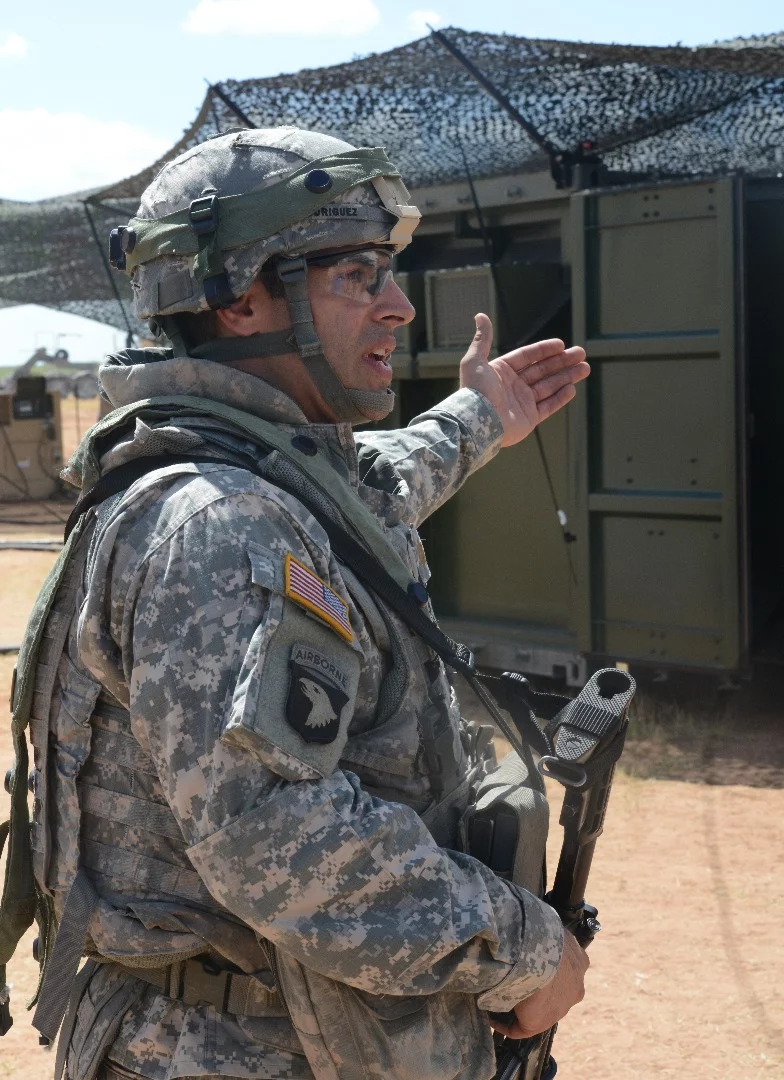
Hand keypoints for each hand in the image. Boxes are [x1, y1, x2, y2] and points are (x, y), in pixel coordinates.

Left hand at [459, 313, 589, 447]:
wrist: (477, 421)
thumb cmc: (475, 391)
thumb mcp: (475, 360)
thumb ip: (482, 339)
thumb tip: (480, 315)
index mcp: (502, 372)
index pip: (527, 356)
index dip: (544, 350)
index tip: (561, 344)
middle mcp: (512, 386)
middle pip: (542, 370)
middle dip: (562, 362)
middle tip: (581, 353)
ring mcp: (521, 403)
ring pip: (549, 386)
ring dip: (567, 377)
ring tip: (585, 368)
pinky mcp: (528, 419)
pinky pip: (548, 406)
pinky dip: (560, 397)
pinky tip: (572, 388)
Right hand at [491, 930, 588, 1038]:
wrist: (538, 950)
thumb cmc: (540, 930)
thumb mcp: (546, 921)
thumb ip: (541, 929)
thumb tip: (526, 925)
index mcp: (579, 961)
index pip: (564, 969)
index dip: (545, 967)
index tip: (525, 963)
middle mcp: (576, 986)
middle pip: (555, 991)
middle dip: (537, 987)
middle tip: (513, 980)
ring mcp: (562, 1007)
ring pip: (540, 1009)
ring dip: (522, 1003)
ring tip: (500, 997)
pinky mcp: (542, 1022)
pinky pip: (523, 1027)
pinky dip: (507, 1024)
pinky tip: (493, 1018)